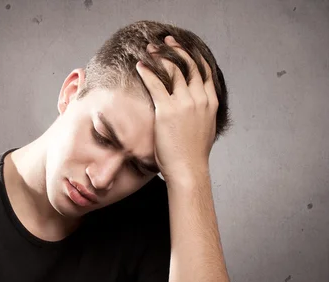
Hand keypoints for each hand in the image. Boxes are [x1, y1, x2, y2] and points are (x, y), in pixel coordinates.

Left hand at [136, 35, 217, 181]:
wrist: (189, 168)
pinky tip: (140, 66)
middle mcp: (200, 98)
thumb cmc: (194, 154)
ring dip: (161, 56)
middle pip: (189, 65)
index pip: (205, 71)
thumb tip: (196, 110)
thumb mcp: (206, 128)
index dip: (194, 56)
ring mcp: (184, 103)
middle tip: (167, 42)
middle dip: (177, 50)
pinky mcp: (167, 109)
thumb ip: (203, 113)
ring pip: (173, 70)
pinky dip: (147, 72)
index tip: (185, 48)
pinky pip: (156, 84)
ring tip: (151, 49)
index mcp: (211, 102)